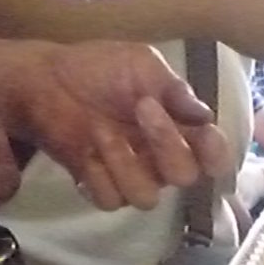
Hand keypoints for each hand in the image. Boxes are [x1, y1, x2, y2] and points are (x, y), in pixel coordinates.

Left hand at [0, 36, 230, 209]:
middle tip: (141, 107)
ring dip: (123, 161)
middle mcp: (163, 160)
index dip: (215, 155)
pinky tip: (85, 150)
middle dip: (165, 144)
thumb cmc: (99, 69)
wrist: (48, 81)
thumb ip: (174, 90)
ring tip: (100, 130)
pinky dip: (96, 174)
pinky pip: (112, 200)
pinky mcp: (104, 190)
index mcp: (180, 132)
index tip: (202, 134)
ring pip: (148, 197)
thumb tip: (205, 116)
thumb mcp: (142, 65)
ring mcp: (135, 178)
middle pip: (185, 177)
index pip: (215, 160)